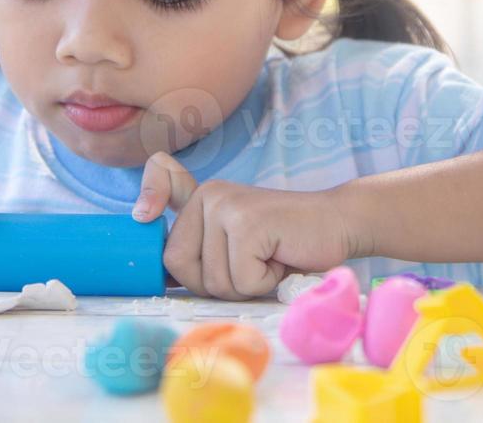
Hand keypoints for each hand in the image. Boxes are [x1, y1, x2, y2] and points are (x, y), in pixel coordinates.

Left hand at [133, 152, 358, 299]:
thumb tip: (157, 242)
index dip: (150, 197)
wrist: (339, 224)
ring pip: (213, 280)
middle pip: (179, 265)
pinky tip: (282, 258)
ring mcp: (227, 207)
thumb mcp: (238, 239)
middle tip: (252, 263)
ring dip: (247, 285)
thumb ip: (201, 239)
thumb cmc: (287, 244)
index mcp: (201, 198)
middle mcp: (209, 196)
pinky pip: (241, 280)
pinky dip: (265, 283)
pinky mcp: (248, 223)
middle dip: (217, 283)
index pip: (159, 203)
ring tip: (271, 258)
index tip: (143, 214)